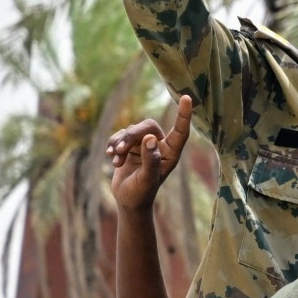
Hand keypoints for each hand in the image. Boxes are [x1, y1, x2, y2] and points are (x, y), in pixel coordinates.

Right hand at [107, 96, 192, 211]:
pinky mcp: (130, 147)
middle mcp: (159, 146)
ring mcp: (144, 145)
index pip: (181, 131)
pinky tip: (110, 156)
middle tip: (119, 150)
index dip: (184, 115)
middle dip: (131, 136)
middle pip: (147, 126)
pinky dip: (113, 144)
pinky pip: (120, 136)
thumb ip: (150, 159)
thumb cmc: (141, 193)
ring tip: (115, 160)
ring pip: (131, 131)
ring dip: (120, 144)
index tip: (187, 97)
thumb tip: (150, 138)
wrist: (128, 201)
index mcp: (171, 154)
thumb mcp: (147, 179)